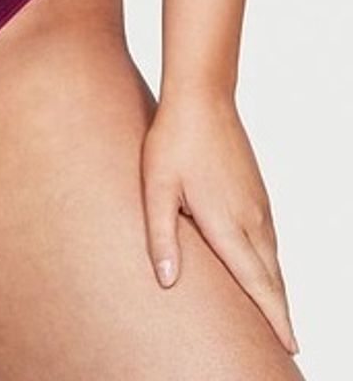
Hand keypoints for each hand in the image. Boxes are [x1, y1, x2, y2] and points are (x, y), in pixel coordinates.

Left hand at [140, 91, 297, 354]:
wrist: (202, 99)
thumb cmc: (172, 142)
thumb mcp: (155, 188)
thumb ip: (162, 236)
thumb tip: (167, 281)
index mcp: (227, 222)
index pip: (257, 282)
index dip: (274, 316)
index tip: (290, 344)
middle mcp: (251, 218)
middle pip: (272, 277)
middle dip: (280, 311)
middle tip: (286, 344)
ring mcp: (258, 203)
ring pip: (273, 257)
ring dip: (276, 288)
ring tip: (275, 315)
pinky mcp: (256, 190)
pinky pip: (269, 237)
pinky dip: (272, 263)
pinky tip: (263, 269)